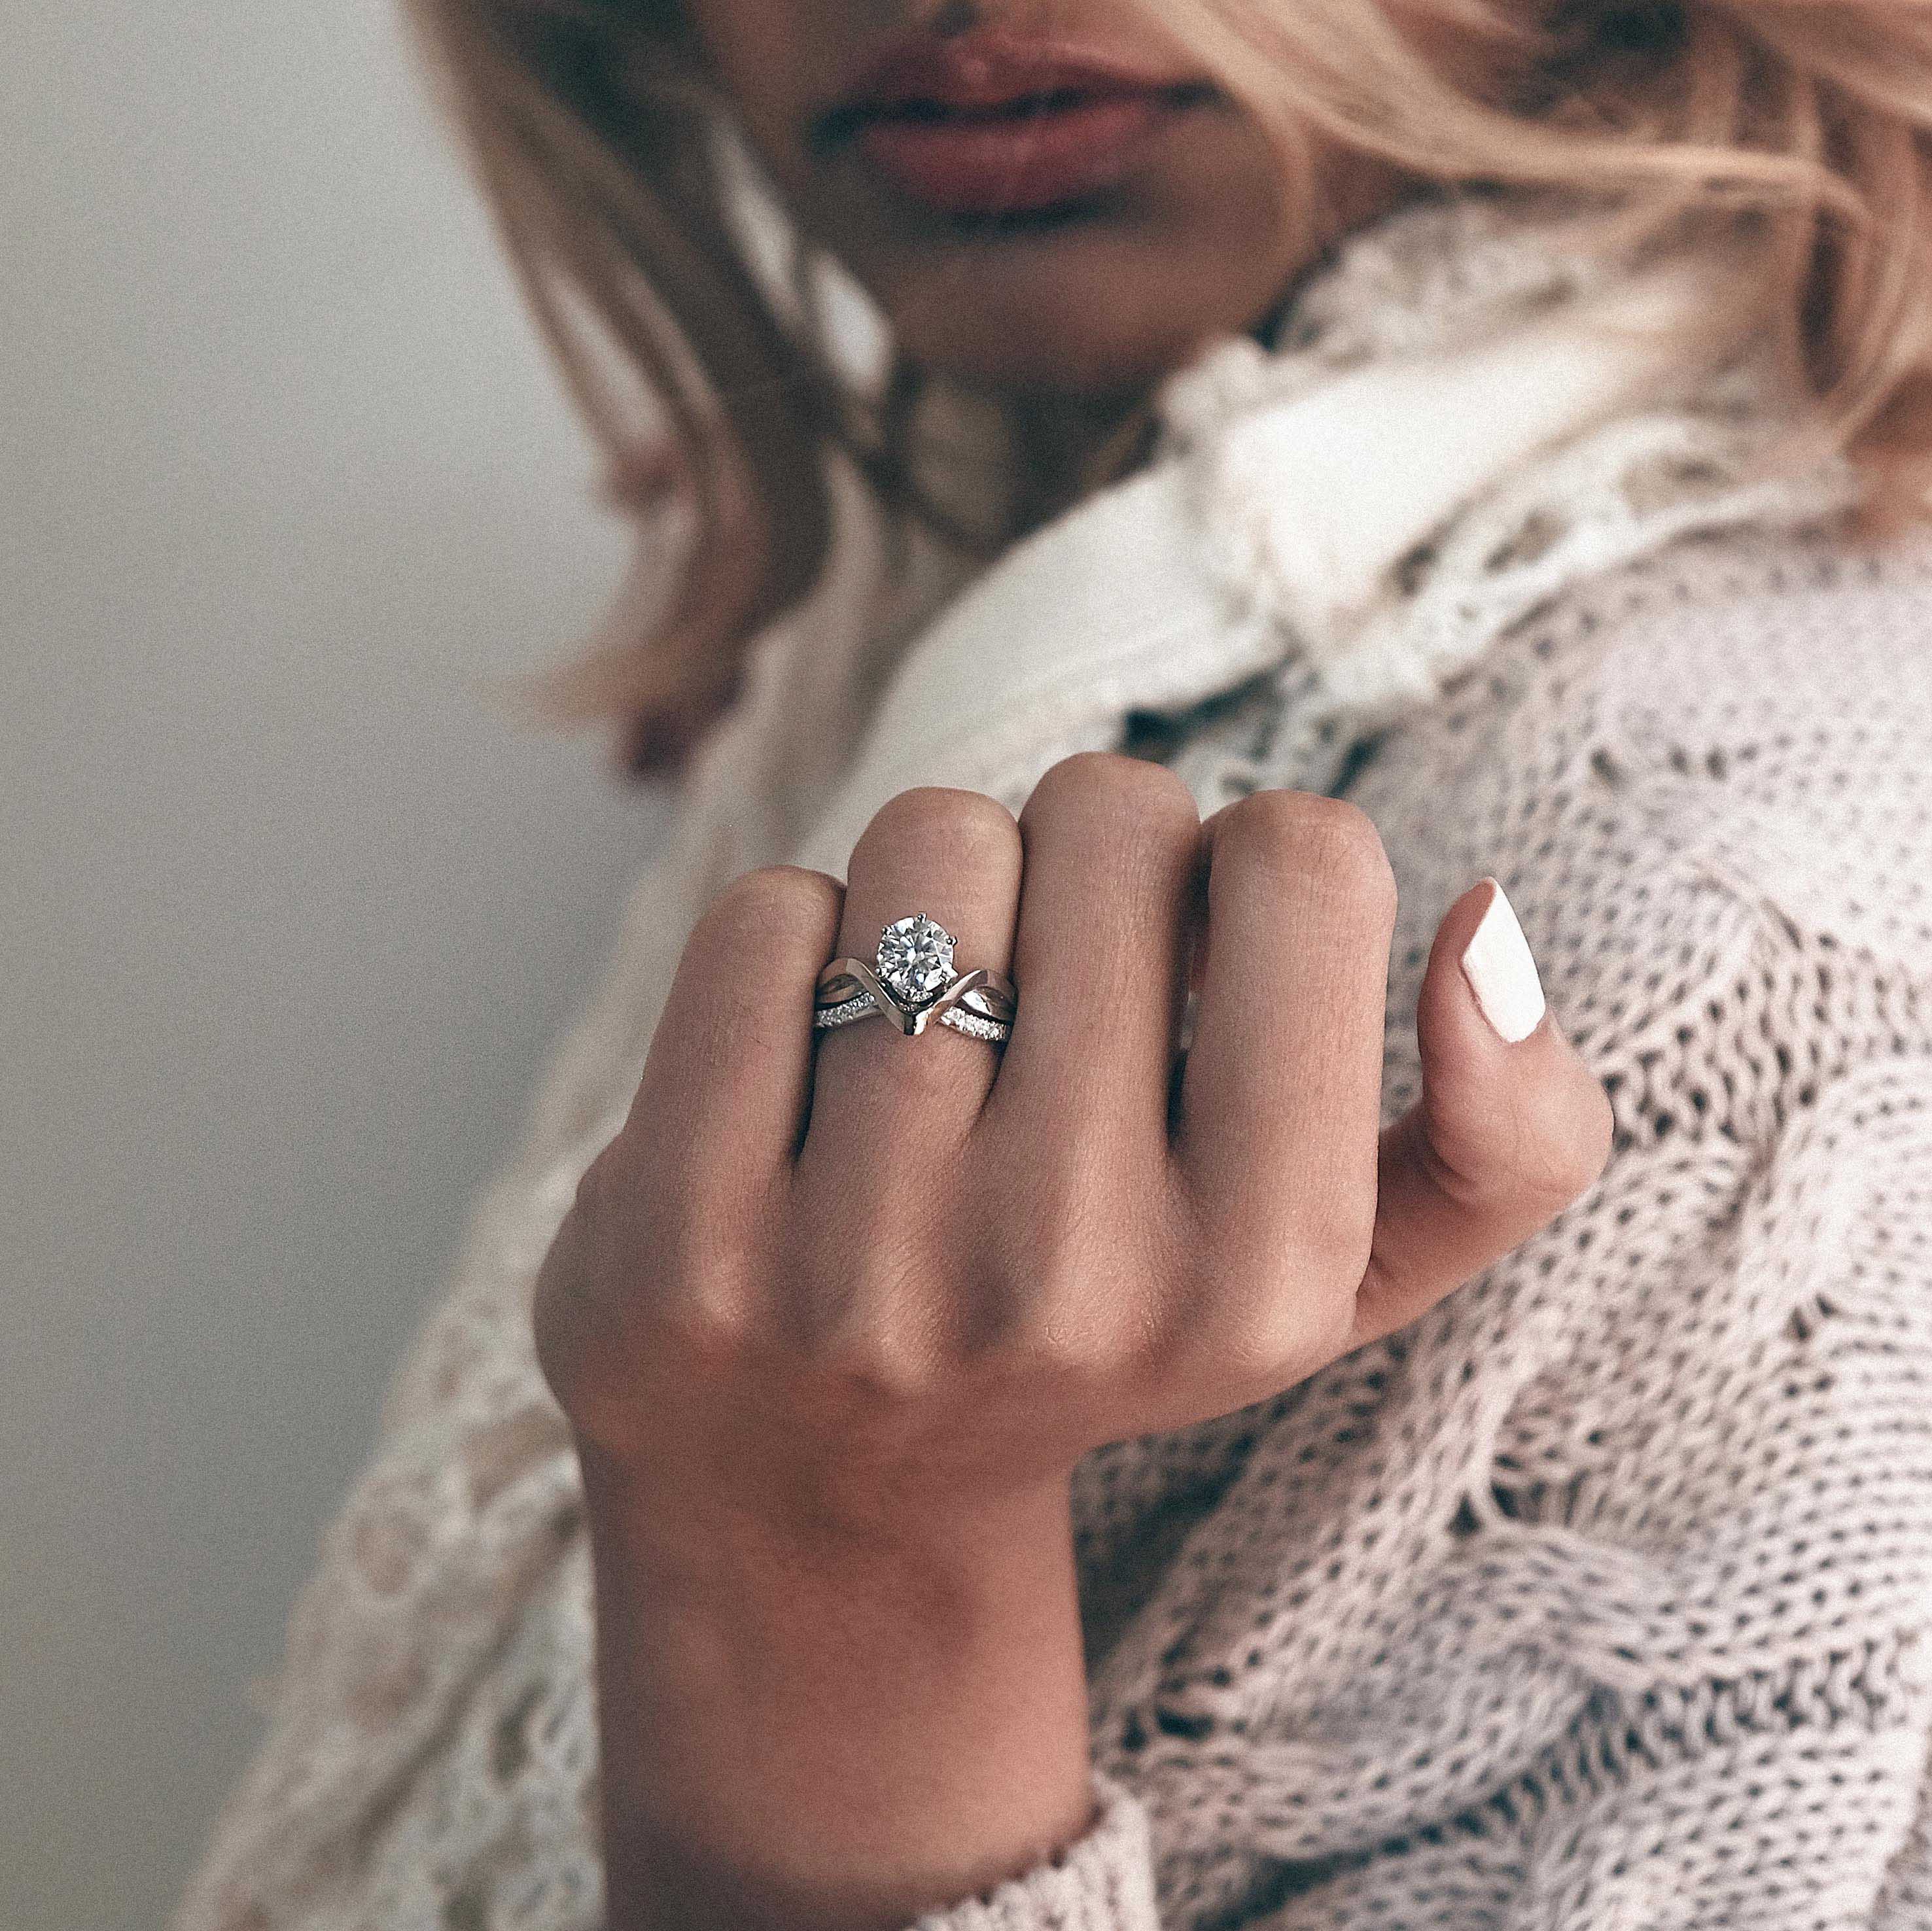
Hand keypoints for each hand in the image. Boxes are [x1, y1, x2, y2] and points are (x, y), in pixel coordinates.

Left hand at [534, 754, 1612, 1930]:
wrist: (822, 1506)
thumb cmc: (1100, 1332)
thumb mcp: (1340, 1280)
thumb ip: (1505, 1139)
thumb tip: (1490, 921)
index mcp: (1265, 1274)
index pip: (1304, 859)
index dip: (1243, 867)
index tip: (1193, 965)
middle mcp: (1065, 1273)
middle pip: (1112, 812)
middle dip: (1085, 866)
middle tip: (1047, 1003)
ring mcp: (856, 1261)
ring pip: (930, 837)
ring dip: (934, 895)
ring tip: (929, 1044)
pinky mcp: (680, 1236)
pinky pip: (763, 914)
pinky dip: (789, 950)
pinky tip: (801, 1082)